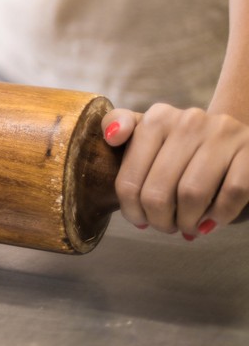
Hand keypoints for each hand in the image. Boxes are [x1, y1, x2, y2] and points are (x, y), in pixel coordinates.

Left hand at [103, 104, 248, 238]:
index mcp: (157, 118)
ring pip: (192, 194)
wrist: (233, 138)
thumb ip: (118, 125)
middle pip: (158, 192)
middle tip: (165, 226)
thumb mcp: (147, 132)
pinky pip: (232, 193)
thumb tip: (111, 136)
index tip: (140, 219)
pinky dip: (219, 215)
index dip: (132, 210)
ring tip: (187, 227)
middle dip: (159, 220)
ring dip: (187, 221)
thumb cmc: (181, 145)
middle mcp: (189, 121)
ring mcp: (223, 134)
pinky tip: (211, 221)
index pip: (130, 180)